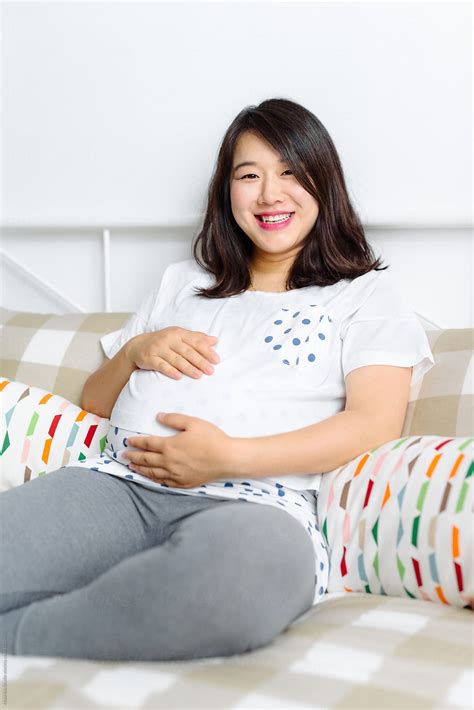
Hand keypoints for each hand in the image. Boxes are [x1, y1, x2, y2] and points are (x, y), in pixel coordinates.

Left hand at [122, 412, 236, 487]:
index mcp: (169, 446)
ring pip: (152, 472)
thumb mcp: (192, 422)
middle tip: (123, 455)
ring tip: (132, 467)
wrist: (227, 459)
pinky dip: (154, 479)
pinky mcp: (184, 482)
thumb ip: (174, 419)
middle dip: (133, 456)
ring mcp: (176, 474)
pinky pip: (164, 482)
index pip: (147, 443)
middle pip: (146, 459)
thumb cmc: (211, 438)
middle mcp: (169, 462)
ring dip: (140, 469)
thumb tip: (158, 416)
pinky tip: (151, 477)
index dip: (136, 442)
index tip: (127, 441)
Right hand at [125, 327, 219, 380]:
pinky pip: (161, 365)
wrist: (138, 346)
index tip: (217, 360)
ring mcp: (158, 348)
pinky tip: (179, 377)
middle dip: (200, 361)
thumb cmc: (164, 342)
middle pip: (187, 351)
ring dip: (188, 368)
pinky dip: (170, 371)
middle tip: (210, 371)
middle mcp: (169, 339)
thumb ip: (196, 338)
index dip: (207, 351)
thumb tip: (215, 340)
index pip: (195, 342)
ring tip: (199, 375)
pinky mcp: (149, 358)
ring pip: (176, 359)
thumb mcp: (179, 337)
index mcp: (178, 333)